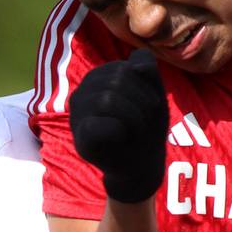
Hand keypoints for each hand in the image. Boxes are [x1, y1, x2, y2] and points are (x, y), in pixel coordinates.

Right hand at [68, 49, 168, 202]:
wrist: (142, 165)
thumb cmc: (146, 126)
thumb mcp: (154, 92)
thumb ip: (147, 69)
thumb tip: (134, 66)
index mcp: (99, 77)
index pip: (126, 67)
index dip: (147, 87)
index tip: (151, 106)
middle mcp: (83, 92)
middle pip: (117, 80)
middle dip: (143, 101)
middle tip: (145, 122)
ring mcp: (77, 115)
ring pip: (108, 99)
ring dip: (135, 117)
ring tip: (136, 130)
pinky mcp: (80, 138)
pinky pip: (98, 125)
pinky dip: (119, 131)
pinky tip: (120, 138)